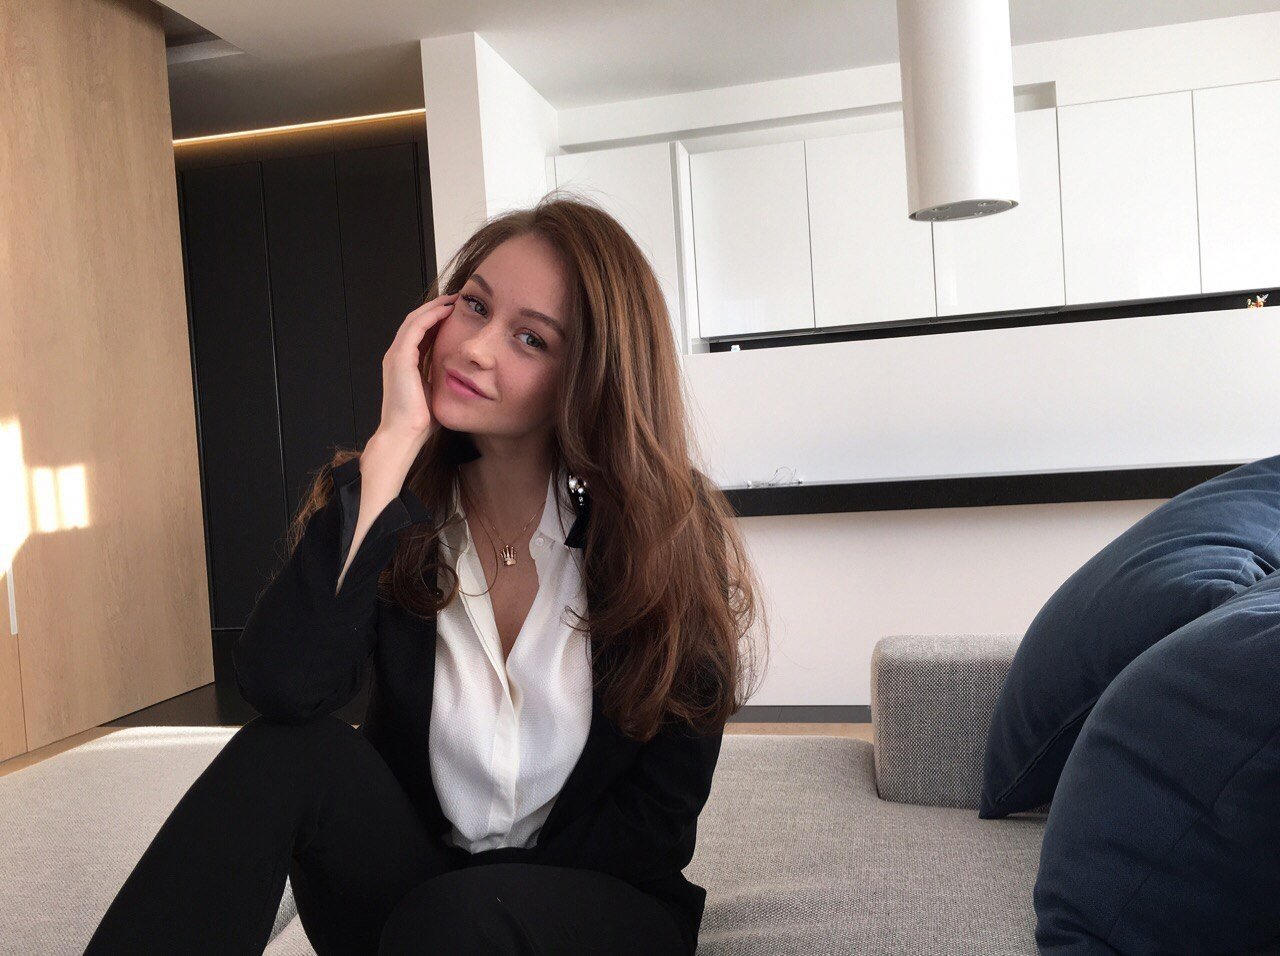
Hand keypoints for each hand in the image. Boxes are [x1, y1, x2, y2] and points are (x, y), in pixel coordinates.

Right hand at [377, 291, 457, 443]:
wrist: (405, 435)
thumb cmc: (420, 421)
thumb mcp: (434, 391)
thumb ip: (440, 378)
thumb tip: (457, 373)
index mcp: (404, 364)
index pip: (421, 333)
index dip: (437, 320)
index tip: (456, 313)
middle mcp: (397, 356)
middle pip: (416, 322)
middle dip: (435, 308)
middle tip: (456, 299)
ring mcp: (395, 355)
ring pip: (414, 320)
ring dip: (434, 307)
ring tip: (453, 299)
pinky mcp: (399, 358)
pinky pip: (415, 328)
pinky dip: (430, 316)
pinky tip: (446, 311)